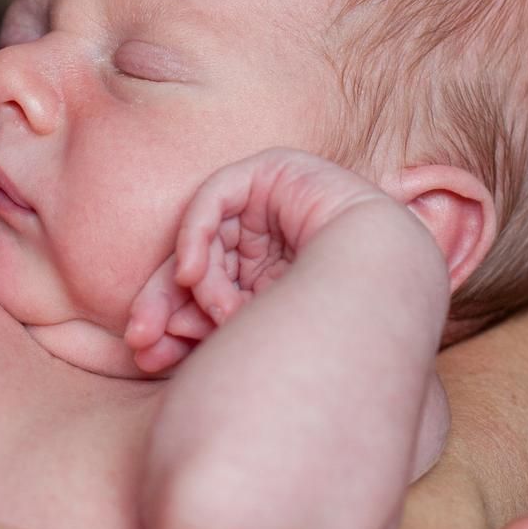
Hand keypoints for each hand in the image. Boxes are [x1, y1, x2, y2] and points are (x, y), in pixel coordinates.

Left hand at [127, 149, 390, 369]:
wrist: (387, 298)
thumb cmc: (330, 338)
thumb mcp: (258, 344)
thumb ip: (214, 338)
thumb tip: (145, 351)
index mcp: (282, 290)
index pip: (210, 299)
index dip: (172, 323)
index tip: (145, 355)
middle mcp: (280, 248)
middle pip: (202, 268)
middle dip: (166, 307)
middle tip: (140, 340)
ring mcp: (280, 210)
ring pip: (209, 239)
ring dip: (191, 283)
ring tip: (195, 321)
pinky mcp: (278, 173)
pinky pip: (219, 197)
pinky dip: (196, 233)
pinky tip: (190, 274)